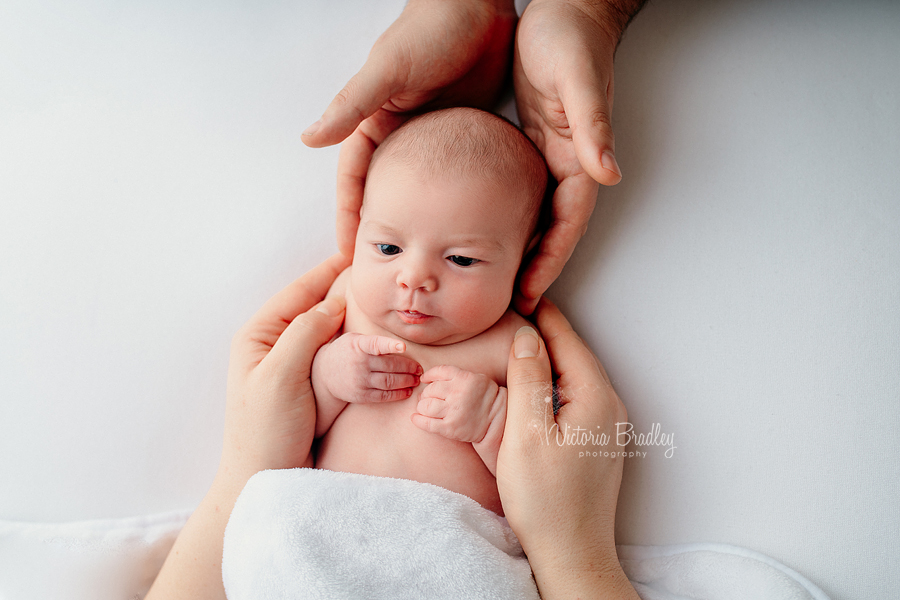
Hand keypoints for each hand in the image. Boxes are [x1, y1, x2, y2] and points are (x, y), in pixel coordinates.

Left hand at [148, 253, 350, 599]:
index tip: (353, 253)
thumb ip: (303, 334)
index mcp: (259, 336)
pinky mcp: (311, 386)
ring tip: (379, 302)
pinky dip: (354, 344)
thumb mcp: (279, 377)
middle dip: (341, 290)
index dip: (325, 272)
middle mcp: (276, 345)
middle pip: (314, 307)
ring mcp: (294, 366)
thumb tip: (332, 303)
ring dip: (352, 317)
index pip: (297, 292)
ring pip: (328, 330)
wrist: (262, 479)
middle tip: (373, 275)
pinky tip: (375, 339)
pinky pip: (336, 355)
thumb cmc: (263, 430)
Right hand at [301, 0, 516, 257]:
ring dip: (419, 225)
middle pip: (387, 193)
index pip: (357, 179)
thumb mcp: (388, 69)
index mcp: (377, 122)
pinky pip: (458, 181)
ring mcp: (435, 140)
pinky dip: (457, 207)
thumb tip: (307, 139)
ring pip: (422, 194)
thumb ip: (352, 104)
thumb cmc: (431, 30)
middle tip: (380, 271)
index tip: (347, 254)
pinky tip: (462, 234)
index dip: (350, 215)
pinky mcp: (466, 139)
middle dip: (382, 230)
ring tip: (421, 262)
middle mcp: (402, 135)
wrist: (482, 7)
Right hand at [316, 333, 421, 402]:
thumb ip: (373, 341)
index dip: (390, 345)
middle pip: (390, 366)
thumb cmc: (345, 352)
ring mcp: (360, 381)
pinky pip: (383, 395)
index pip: (376, 344)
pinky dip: (398, 394)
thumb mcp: (354, 339)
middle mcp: (359, 363)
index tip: (403, 347)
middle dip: (409, 367)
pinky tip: (407, 391)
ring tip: (416, 380)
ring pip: (389, 382)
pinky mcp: (361, 395)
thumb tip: (400, 346)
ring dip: (407, 381)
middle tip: (419, 369)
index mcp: (359, 345)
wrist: (324, 373)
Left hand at [411, 365, 505, 442]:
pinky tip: (416, 418)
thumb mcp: (475, 378)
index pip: (438, 372)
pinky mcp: (450, 428)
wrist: (497, 420)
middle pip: (430, 390)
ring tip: (426, 408)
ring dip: (422, 406)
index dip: (428, 375)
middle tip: (428, 398)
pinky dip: (418, 420)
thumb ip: (455, 375)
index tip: (424, 379)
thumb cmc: (483, 397)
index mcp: (464, 378)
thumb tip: (425, 377)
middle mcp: (458, 393)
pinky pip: (427, 423)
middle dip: (426, 394)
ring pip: (426, 406)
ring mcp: (454, 411)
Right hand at [496, 298, 638, 598]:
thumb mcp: (526, 433)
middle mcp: (609, 404)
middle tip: (510, 311)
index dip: (539, 314)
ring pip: (573, 374)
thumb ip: (528, 379)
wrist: (573, 554)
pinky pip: (574, 396)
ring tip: (515, 342)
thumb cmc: (546, 500)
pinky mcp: (597, 440)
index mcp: (595, 396)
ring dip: (546, 357)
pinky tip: (531, 386)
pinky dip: (552, 382)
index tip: (515, 293)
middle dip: (543, 331)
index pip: (566, 338)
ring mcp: (606, 424)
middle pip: (573, 353)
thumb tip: (527, 335)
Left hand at [513, 0, 642, 313]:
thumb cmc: (571, 40)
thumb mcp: (577, 81)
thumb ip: (592, 126)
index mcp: (580, 157)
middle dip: (535, 266)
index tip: (530, 292)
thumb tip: (610, 173)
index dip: (550, 260)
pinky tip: (484, 233)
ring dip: (521, 248)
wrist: (564, 11)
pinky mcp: (532, 145)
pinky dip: (507, 217)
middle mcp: (568, 163)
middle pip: (553, 230)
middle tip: (510, 302)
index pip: (568, 223)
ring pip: (536, 217)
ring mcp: (549, 156)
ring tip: (495, 281)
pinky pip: (521, 192)